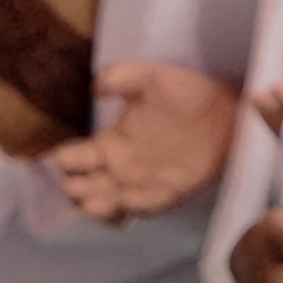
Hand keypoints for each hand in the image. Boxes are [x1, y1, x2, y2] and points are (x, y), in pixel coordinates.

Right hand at [54, 63, 240, 221]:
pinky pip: (148, 203)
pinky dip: (136, 205)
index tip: (56, 160)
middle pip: (89, 184)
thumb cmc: (185, 92)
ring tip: (88, 202)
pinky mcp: (170, 191)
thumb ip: (121, 77)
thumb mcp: (150, 77)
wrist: (226, 109)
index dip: (66, 160)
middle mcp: (122, 167)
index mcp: (112, 142)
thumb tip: (94, 87)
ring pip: (112, 199)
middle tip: (70, 186)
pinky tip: (124, 202)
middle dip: (78, 187)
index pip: (78, 157)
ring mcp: (144, 182)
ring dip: (100, 202)